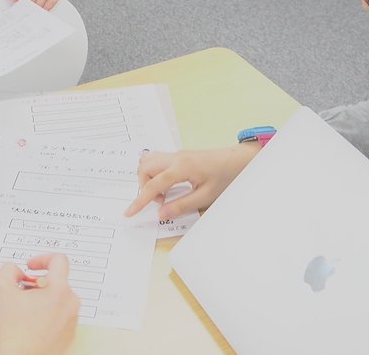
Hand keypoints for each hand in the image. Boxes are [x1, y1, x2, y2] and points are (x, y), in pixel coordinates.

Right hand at [0, 254, 79, 354]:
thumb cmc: (13, 331)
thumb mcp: (1, 290)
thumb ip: (8, 269)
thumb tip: (16, 271)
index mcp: (59, 289)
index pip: (59, 260)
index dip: (42, 259)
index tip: (30, 267)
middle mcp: (71, 304)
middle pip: (56, 282)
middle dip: (37, 284)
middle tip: (21, 294)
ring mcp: (71, 321)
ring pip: (58, 300)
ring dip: (42, 301)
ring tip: (23, 313)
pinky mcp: (69, 336)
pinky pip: (59, 318)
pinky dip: (46, 316)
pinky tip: (30, 326)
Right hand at [124, 145, 258, 219]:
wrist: (238, 161)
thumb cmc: (226, 177)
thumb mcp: (206, 196)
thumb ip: (182, 205)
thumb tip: (162, 213)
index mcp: (181, 167)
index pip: (153, 185)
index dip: (140, 200)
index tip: (129, 212)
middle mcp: (175, 157)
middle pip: (145, 168)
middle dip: (145, 186)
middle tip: (162, 201)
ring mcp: (176, 154)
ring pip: (149, 162)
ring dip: (149, 179)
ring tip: (166, 194)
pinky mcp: (179, 156)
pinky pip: (158, 162)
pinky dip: (156, 174)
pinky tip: (169, 185)